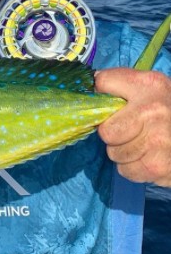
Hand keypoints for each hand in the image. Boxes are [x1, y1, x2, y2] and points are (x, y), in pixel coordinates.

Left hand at [95, 68, 170, 185]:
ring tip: (143, 145)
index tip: (111, 103)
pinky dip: (134, 168)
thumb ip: (121, 84)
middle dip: (113, 133)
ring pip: (114, 153)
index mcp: (150, 85)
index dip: (102, 96)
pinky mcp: (160, 167)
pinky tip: (149, 158)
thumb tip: (91, 89)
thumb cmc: (169, 110)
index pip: (103, 82)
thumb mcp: (151, 88)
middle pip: (106, 130)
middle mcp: (154, 111)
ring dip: (123, 153)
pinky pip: (127, 171)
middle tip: (130, 131)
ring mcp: (159, 140)